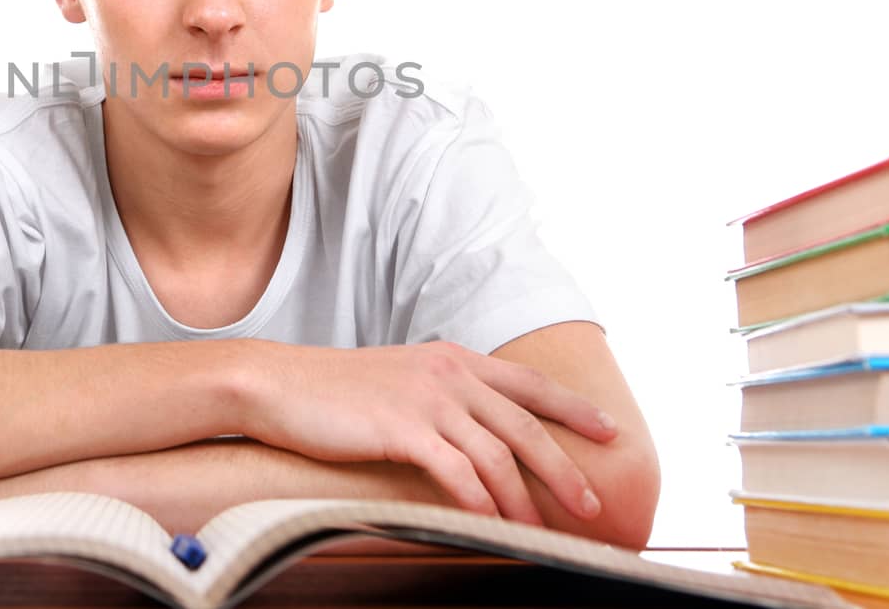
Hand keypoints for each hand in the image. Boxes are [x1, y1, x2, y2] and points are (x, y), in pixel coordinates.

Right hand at [235, 340, 619, 525]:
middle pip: (525, 425)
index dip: (573, 408)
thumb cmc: (335, 391)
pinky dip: (481, 502)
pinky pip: (457, 472)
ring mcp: (426, 399)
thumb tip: (473, 430)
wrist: (279, 384)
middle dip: (565, 468)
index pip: (529, 384)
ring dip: (526, 499)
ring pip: (497, 454)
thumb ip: (441, 395)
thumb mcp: (400, 379)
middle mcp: (448, 373)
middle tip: (593, 504)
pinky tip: (492, 523)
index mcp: (453, 358)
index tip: (609, 432)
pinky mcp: (402, 429)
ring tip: (546, 530)